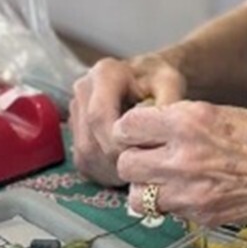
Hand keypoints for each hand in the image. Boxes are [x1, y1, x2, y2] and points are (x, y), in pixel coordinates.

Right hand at [69, 54, 186, 185]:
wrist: (148, 75)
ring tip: (138, 173)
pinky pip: (83, 160)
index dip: (118, 143)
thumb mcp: (171, 84)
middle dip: (116, 162)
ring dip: (110, 171)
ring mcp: (76, 110)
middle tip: (144, 172)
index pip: (99, 117)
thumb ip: (169, 105)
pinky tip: (127, 172)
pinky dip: (104, 173)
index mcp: (105, 74)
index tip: (144, 156)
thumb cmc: (160, 79)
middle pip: (90, 140)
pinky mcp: (75, 130)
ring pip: (84, 153)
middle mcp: (84, 90)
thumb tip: (164, 134)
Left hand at [112, 100, 246, 226]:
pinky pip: (168, 213)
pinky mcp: (206, 216)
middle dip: (135, 160)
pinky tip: (193, 192)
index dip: (133, 129)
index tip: (141, 131)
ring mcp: (194, 191)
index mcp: (191, 120)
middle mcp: (185, 156)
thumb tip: (155, 133)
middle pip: (125, 164)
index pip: (128, 125)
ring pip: (137, 196)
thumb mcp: (228, 112)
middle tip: (152, 157)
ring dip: (147, 188)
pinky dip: (172, 204)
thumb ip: (187, 124)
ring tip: (167, 179)